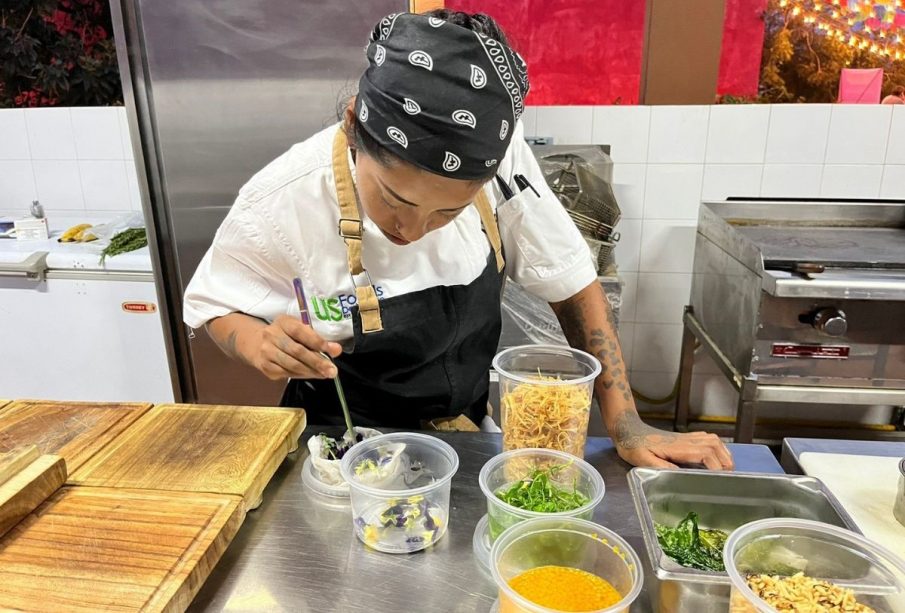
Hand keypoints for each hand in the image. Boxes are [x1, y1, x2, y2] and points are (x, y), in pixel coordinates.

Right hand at [247, 315, 342, 380]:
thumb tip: (336, 349)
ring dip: (311, 371)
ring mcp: (266, 352)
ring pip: (292, 365)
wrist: (256, 343)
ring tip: (325, 374)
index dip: (317, 341)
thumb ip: (317, 338)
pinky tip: (311, 374)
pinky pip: (287, 373)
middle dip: (317, 362)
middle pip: (297, 351)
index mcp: (283, 322)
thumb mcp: (299, 329)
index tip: (332, 350)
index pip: (300, 331)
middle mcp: (272, 335)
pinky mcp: (265, 367)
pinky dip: (302, 375)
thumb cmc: (284, 335)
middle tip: (332, 370)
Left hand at [610, 411, 733, 470]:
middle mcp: (685, 440)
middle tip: (730, 476)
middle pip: (714, 446)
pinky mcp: (684, 437)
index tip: (720, 478)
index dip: (715, 466)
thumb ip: (660, 466)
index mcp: (676, 447)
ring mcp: (685, 437)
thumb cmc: (633, 446)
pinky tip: (717, 456)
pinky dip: (717, 446)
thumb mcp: (642, 459)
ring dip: (723, 452)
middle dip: (724, 460)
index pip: (704, 454)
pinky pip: (707, 438)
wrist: (628, 429)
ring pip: (713, 440)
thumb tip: (678, 473)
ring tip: (727, 468)